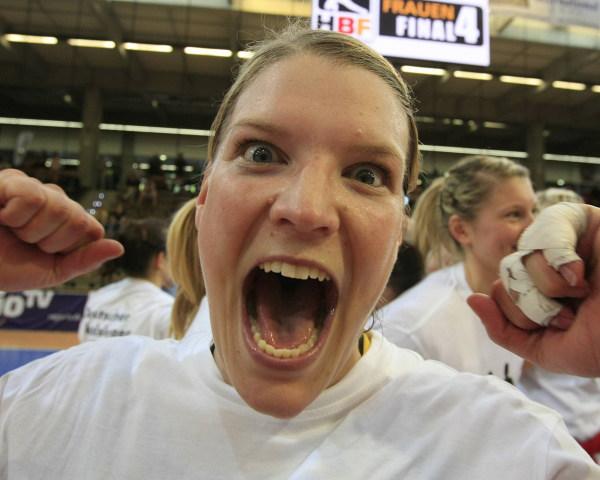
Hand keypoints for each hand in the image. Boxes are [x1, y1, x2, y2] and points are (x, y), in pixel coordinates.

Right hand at [0, 169, 122, 290]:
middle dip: (49, 240)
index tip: (42, 252)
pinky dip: (14, 214)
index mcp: (68, 221)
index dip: (67, 247)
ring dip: (30, 228)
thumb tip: (119, 247)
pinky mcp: (11, 180)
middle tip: (22, 240)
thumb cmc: (4, 266)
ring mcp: (34, 187)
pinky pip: (32, 196)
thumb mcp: (49, 272)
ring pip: (58, 207)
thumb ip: (84, 261)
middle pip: (77, 218)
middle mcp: (55, 200)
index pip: (92, 229)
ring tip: (8, 228)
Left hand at [468, 205, 599, 376]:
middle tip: (571, 311)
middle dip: (535, 301)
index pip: (501, 290)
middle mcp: (549, 265)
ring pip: (523, 252)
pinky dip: (559, 256)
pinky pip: (547, 225)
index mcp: (539, 291)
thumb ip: (504, 330)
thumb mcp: (546, 350)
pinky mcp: (585, 221)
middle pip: (508, 272)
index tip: (562, 325)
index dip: (522, 315)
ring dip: (550, 284)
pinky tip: (579, 274)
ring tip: (582, 293)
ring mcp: (566, 242)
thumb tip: (472, 299)